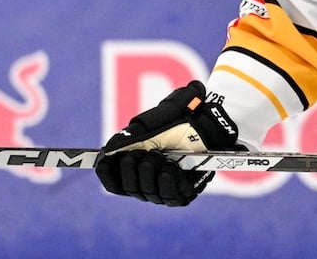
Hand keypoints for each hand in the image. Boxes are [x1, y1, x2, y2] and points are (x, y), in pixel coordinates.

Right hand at [95, 80, 243, 205]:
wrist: (210, 122)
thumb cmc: (181, 119)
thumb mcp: (152, 123)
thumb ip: (129, 136)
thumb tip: (107, 151)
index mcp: (135, 164)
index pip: (113, 181)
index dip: (107, 173)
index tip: (106, 161)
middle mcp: (148, 180)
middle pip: (129, 188)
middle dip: (131, 169)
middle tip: (141, 154)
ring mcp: (165, 188)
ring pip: (147, 193)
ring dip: (150, 174)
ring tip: (159, 157)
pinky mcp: (183, 194)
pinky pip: (170, 197)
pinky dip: (168, 182)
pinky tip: (170, 169)